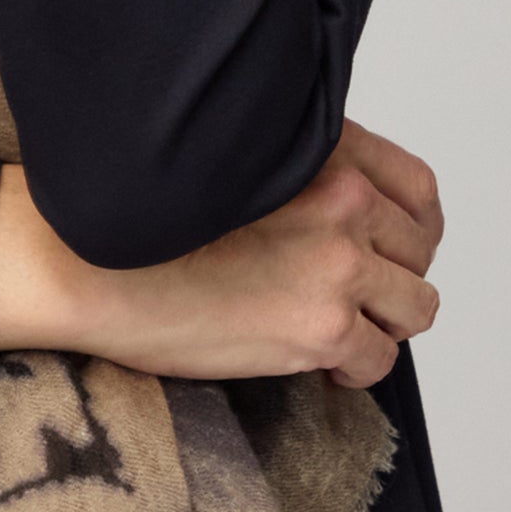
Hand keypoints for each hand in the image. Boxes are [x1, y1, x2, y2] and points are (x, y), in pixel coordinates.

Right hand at [0, 127, 442, 389]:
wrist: (90, 256)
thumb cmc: (142, 205)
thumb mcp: (231, 155)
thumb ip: (294, 163)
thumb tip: (337, 197)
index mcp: (319, 146)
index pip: (418, 187)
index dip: (412, 222)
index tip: (393, 241)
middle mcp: (340, 198)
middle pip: (420, 249)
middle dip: (394, 273)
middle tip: (357, 290)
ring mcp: (336, 264)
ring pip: (414, 306)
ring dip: (382, 320)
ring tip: (339, 324)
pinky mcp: (320, 327)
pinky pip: (379, 359)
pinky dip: (354, 365)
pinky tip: (316, 356)